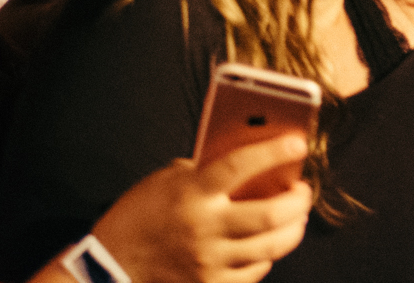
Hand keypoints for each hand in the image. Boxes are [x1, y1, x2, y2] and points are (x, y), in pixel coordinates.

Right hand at [82, 134, 313, 282]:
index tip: (298, 143)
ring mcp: (208, 260)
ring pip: (271, 246)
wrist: (109, 267)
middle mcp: (204, 227)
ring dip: (294, 228)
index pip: (242, 165)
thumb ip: (206, 171)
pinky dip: (268, 256)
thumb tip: (252, 164)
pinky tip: (270, 244)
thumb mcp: (167, 180)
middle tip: (304, 190)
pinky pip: (255, 271)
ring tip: (298, 216)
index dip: (274, 151)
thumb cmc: (140, 216)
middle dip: (299, 200)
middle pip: (271, 214)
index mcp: (192, 193)